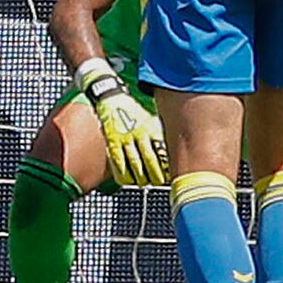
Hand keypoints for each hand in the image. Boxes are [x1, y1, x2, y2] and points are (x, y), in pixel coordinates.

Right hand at [82, 69, 168, 191]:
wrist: (111, 98)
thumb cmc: (132, 111)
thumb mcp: (149, 120)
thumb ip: (157, 135)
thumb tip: (168, 153)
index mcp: (150, 128)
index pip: (161, 150)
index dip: (167, 165)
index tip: (171, 175)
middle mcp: (139, 133)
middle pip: (150, 159)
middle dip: (155, 175)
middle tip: (159, 183)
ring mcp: (124, 138)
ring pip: (134, 163)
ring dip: (140, 177)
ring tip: (144, 184)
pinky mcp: (112, 141)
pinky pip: (118, 162)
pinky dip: (123, 174)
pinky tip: (127, 180)